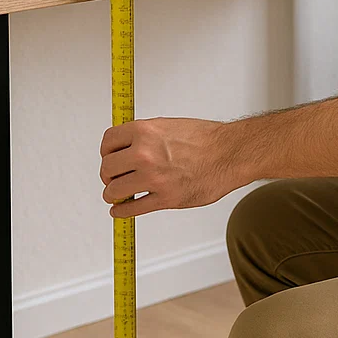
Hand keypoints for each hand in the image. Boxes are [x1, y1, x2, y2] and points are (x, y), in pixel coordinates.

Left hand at [100, 116, 242, 215]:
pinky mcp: (164, 198)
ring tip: (120, 194)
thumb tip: (127, 145)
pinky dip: (122, 212)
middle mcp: (144, 153)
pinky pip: (131, 209)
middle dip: (109, 175)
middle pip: (106, 169)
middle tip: (114, 178)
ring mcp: (153, 177)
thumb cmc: (206, 139)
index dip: (106, 152)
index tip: (109, 158)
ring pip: (113, 191)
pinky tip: (122, 209)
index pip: (108, 142)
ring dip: (114, 195)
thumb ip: (145, 136)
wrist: (230, 153)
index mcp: (145, 131)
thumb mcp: (169, 125)